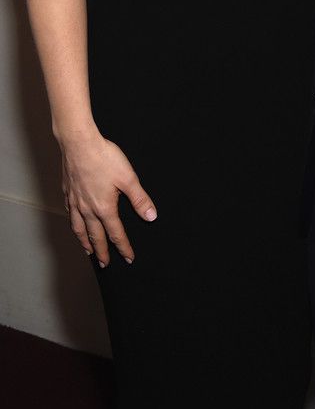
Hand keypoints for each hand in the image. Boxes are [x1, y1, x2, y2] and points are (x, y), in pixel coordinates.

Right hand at [61, 129, 156, 265]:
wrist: (79, 143)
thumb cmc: (104, 158)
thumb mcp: (128, 178)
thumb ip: (140, 199)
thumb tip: (151, 216)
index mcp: (104, 208)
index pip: (116, 233)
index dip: (124, 247)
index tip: (129, 258)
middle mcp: (88, 209)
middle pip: (96, 236)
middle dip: (103, 252)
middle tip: (105, 264)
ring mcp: (75, 201)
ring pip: (79, 228)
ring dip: (85, 242)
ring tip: (88, 251)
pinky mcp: (68, 192)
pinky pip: (70, 215)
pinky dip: (74, 224)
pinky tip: (75, 224)